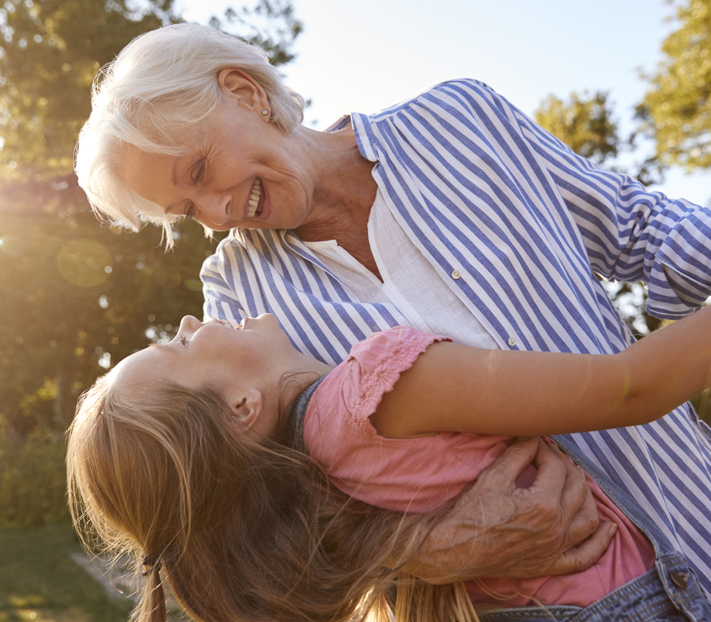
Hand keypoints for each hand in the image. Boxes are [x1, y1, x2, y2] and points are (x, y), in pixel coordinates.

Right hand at [404, 437, 616, 582]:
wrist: (453, 550)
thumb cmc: (469, 513)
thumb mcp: (493, 477)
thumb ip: (518, 453)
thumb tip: (532, 434)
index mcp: (543, 504)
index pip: (555, 467)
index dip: (545, 450)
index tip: (534, 443)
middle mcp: (556, 528)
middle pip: (576, 488)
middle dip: (566, 466)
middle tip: (551, 455)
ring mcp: (556, 549)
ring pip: (587, 518)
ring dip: (587, 495)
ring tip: (576, 479)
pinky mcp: (550, 564)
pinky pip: (585, 556)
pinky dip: (601, 543)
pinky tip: (610, 528)